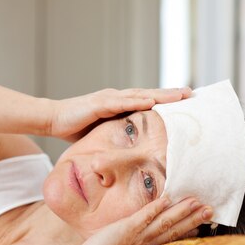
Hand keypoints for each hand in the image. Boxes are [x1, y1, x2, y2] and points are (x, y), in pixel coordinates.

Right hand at [49, 87, 191, 141]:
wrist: (52, 120)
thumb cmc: (75, 128)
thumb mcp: (102, 134)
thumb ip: (117, 136)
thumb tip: (131, 150)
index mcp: (119, 105)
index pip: (147, 101)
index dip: (166, 101)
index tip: (185, 102)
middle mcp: (117, 98)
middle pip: (149, 94)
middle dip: (171, 94)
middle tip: (192, 94)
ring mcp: (108, 99)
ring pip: (140, 95)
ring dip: (161, 95)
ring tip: (180, 96)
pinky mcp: (98, 104)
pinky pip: (121, 103)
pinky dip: (137, 101)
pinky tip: (152, 102)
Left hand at [69, 197, 211, 244]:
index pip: (168, 240)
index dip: (184, 230)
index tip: (199, 225)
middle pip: (173, 230)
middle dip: (192, 219)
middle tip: (210, 210)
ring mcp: (136, 238)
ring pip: (164, 222)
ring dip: (181, 211)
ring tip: (198, 202)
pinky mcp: (125, 231)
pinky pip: (143, 217)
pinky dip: (155, 208)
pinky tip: (168, 199)